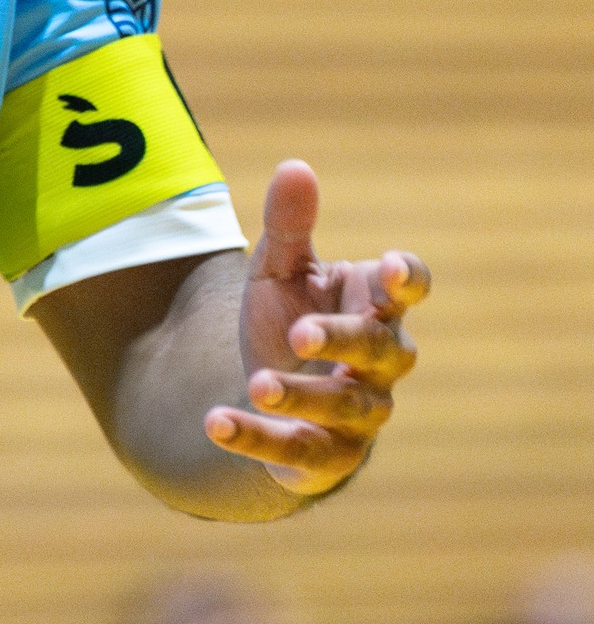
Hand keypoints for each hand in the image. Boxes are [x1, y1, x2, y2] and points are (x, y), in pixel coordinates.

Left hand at [205, 158, 428, 495]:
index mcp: (372, 306)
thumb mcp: (280, 268)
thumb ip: (289, 225)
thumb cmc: (290, 316)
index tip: (389, 270)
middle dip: (343, 340)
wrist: (271, 392)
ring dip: (301, 396)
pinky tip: (214, 422)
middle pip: (379, 349)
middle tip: (299, 333)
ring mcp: (357, 416)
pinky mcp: (324, 457)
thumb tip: (295, 166)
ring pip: (344, 408)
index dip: (406, 280)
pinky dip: (254, 438)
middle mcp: (378, 365)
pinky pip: (295, 451)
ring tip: (258, 381)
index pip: (409, 289)